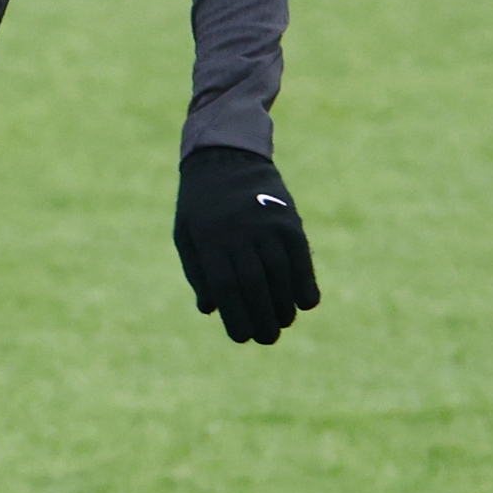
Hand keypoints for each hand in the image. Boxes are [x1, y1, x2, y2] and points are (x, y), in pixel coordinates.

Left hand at [175, 147, 318, 344]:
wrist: (225, 154)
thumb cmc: (201, 203)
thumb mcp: (187, 235)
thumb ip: (199, 272)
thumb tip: (211, 310)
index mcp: (210, 239)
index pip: (226, 287)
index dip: (236, 316)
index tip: (242, 338)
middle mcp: (240, 232)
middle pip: (255, 285)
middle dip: (263, 318)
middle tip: (267, 338)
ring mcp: (266, 223)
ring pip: (280, 273)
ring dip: (284, 305)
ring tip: (283, 322)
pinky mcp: (288, 218)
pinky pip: (300, 255)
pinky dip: (306, 281)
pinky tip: (306, 302)